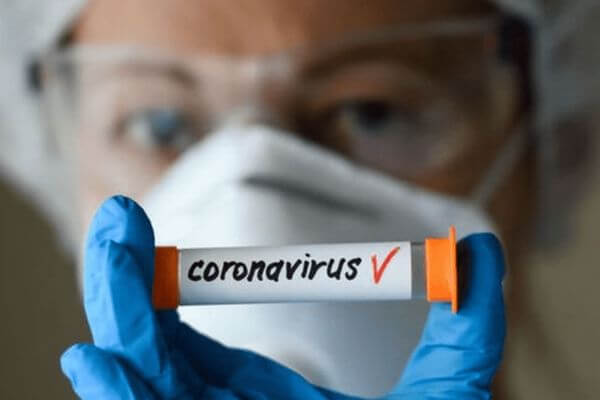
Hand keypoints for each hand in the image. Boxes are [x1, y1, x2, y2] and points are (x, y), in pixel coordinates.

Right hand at [60, 196, 504, 398]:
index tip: (141, 229)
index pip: (185, 339)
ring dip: (120, 324)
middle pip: (151, 353)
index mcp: (249, 395)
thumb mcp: (444, 389)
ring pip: (143, 388)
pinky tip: (96, 358)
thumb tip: (480, 247)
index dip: (160, 287)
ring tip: (112, 254)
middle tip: (116, 220)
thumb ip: (466, 323)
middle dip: (127, 287)